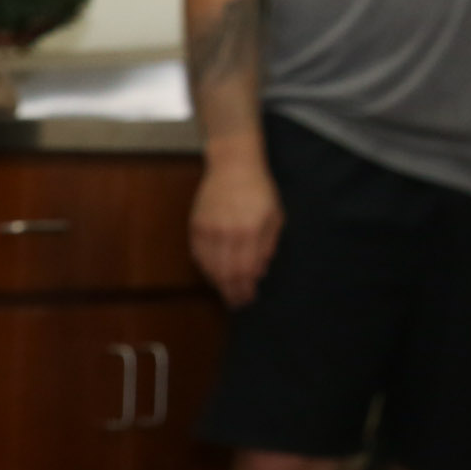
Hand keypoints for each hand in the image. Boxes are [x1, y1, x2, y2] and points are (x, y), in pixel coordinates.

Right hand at [191, 152, 282, 308]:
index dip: (245, 289)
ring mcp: (208, 230)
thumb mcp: (275, 216)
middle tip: (236, 303)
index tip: (248, 299)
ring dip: (218, 283)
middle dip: (232, 292)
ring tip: (225, 292)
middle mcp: (227, 233)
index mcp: (250, 231)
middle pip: (226, 273)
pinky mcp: (196, 226)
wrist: (233, 166)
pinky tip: (213, 275)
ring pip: (210, 267)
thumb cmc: (259, 190)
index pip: (245, 270)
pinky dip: (206, 269)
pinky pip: (198, 255)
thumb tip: (258, 271)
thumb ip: (268, 245)